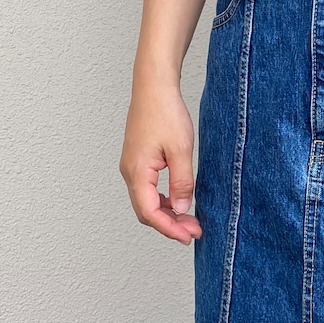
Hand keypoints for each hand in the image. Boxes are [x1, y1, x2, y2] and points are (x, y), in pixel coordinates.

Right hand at [120, 82, 201, 243]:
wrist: (153, 87)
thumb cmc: (165, 112)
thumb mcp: (181, 150)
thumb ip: (182, 182)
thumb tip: (183, 208)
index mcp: (137, 172)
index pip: (150, 213)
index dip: (170, 229)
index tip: (189, 236)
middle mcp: (129, 172)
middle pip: (145, 211)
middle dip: (169, 225)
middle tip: (194, 230)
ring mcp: (131, 166)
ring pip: (146, 202)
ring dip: (167, 213)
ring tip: (190, 219)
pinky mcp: (137, 160)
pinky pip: (147, 189)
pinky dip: (162, 200)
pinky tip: (179, 200)